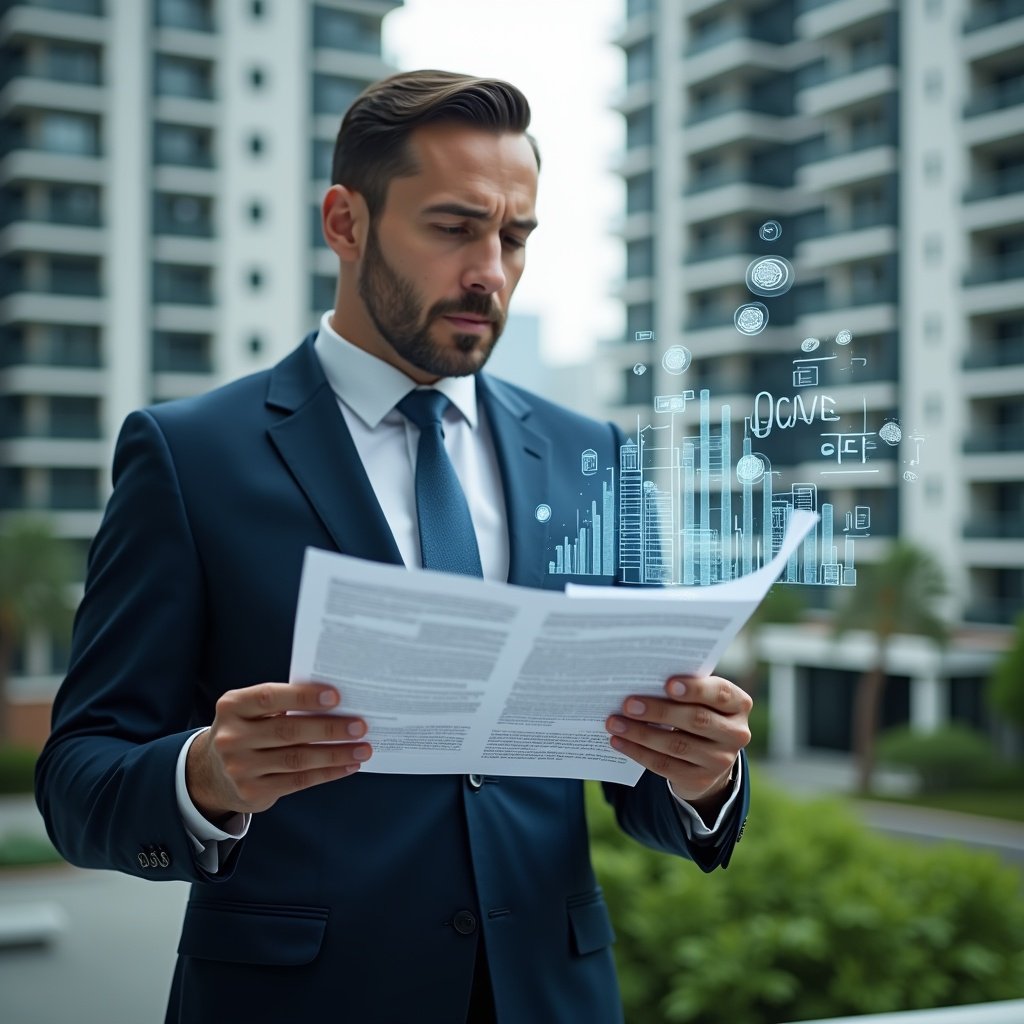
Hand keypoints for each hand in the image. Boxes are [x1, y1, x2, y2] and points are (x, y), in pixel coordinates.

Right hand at [186, 682, 370, 824]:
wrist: (211, 772)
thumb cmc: (247, 729)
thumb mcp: (250, 710)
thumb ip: (282, 703)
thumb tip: (336, 702)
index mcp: (232, 706)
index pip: (270, 697)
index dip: (303, 696)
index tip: (336, 696)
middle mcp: (232, 737)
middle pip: (288, 731)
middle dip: (329, 728)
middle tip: (360, 726)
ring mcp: (240, 767)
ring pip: (297, 759)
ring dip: (335, 754)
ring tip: (363, 748)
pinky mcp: (252, 792)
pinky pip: (298, 781)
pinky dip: (327, 773)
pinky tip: (348, 765)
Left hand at [605, 675, 750, 804]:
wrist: (709, 757)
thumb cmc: (698, 712)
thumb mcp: (701, 699)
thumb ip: (683, 688)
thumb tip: (641, 679)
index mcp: (739, 704)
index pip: (721, 693)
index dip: (696, 689)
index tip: (668, 684)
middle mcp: (736, 733)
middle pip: (696, 720)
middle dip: (659, 711)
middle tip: (628, 704)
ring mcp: (721, 760)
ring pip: (677, 745)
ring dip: (641, 733)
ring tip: (614, 722)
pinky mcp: (701, 779)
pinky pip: (665, 766)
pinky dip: (638, 752)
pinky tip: (619, 741)